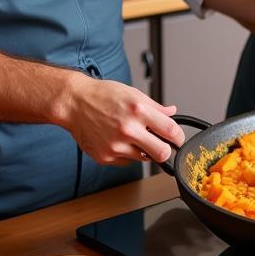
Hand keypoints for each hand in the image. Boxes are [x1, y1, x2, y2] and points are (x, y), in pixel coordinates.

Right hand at [57, 74, 183, 165]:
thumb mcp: (133, 94)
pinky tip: (118, 140)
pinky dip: (127, 153)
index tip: (178, 139)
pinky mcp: (105, 157)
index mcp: (139, 111)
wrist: (74, 103)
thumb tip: (172, 113)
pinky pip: (126, 162)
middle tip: (162, 145)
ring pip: (144, 159)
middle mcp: (128, 130)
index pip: (171, 131)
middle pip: (162, 153)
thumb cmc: (103, 96)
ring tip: (133, 136)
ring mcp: (115, 146)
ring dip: (144, 150)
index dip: (179, 137)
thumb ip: (156, 107)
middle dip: (166, 150)